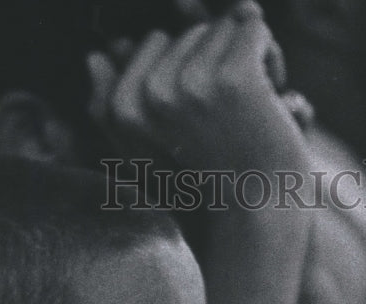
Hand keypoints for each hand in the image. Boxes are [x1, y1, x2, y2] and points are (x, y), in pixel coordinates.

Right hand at [86, 0, 311, 171]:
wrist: (255, 214)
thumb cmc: (211, 183)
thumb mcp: (154, 148)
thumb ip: (120, 102)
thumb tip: (94, 56)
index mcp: (125, 107)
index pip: (158, 41)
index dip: (187, 68)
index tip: (202, 109)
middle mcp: (152, 92)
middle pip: (192, 31)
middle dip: (218, 61)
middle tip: (230, 115)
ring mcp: (193, 82)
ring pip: (226, 26)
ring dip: (246, 59)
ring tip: (249, 108)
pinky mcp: (234, 76)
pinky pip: (254, 27)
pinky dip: (270, 55)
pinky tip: (271, 95)